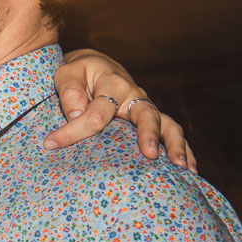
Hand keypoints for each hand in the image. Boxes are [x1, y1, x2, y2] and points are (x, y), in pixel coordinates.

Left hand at [47, 49, 195, 169]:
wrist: (94, 67)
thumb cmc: (79, 74)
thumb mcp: (67, 74)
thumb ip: (70, 92)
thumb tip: (77, 116)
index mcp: (112, 84)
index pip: (97, 112)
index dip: (74, 131)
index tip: (51, 143)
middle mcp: (135, 96)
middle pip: (147, 115)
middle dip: (149, 134)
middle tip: (150, 154)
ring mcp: (147, 110)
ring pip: (168, 126)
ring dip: (176, 147)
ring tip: (182, 170)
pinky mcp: (153, 123)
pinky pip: (172, 136)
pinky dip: (184, 152)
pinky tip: (190, 174)